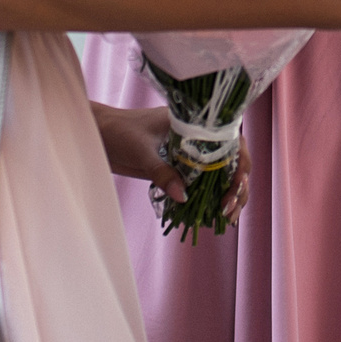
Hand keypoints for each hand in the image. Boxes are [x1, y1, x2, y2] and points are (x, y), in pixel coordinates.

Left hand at [94, 103, 250, 220]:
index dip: (240, 162)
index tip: (237, 182)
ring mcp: (189, 157)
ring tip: (227, 218)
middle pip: (231, 162)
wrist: (99, 136)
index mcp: (196, 124)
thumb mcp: (141, 150)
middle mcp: (198, 140)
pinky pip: (200, 187)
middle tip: (228, 208)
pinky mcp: (178, 172)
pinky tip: (213, 217)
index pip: (231, 141)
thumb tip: (183, 196)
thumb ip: (161, 172)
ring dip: (227, 197)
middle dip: (237, 186)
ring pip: (219, 177)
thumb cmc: (119, 132)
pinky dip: (208, 201)